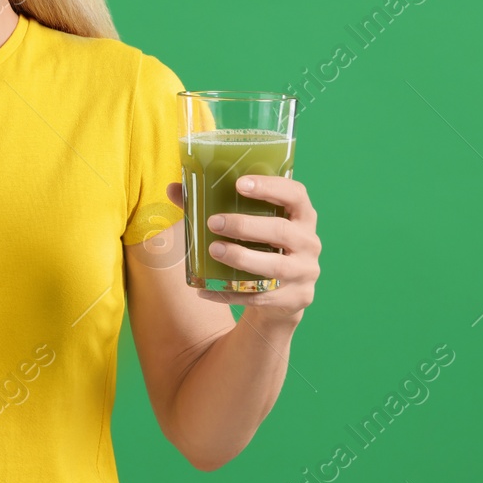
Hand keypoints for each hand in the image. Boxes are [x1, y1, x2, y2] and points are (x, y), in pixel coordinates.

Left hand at [165, 174, 321, 322]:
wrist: (282, 297)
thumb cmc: (261, 247)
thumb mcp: (248, 224)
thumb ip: (212, 204)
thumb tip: (173, 188)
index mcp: (302, 216)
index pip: (296, 194)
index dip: (270, 186)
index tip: (240, 184)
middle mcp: (309, 243)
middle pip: (282, 231)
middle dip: (246, 226)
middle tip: (214, 222)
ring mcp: (305, 273)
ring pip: (275, 267)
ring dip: (242, 258)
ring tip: (213, 250)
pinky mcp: (295, 299)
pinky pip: (261, 297)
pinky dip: (231, 293)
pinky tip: (206, 289)